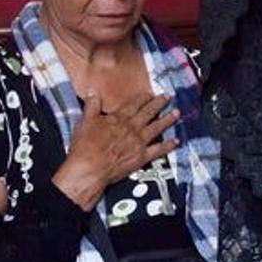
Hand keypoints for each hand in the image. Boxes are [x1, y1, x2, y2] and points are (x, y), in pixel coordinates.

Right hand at [54, 91, 178, 209]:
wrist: (89, 168)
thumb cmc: (85, 147)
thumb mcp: (85, 121)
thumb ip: (91, 106)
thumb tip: (93, 92)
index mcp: (119, 118)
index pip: (134, 105)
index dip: (143, 98)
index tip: (150, 93)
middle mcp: (132, 128)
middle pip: (148, 113)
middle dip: (159, 104)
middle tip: (168, 97)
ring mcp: (138, 142)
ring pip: (156, 128)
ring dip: (167, 120)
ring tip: (177, 113)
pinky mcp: (141, 157)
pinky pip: (158, 150)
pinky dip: (168, 145)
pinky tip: (176, 141)